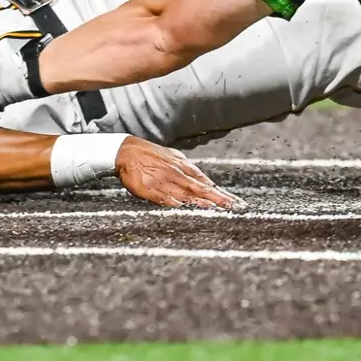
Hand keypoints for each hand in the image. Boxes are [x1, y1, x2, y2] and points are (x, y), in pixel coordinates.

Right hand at [114, 138, 241, 209]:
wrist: (126, 152)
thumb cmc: (152, 155)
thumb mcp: (173, 157)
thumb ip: (188, 170)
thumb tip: (204, 181)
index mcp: (182, 166)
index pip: (205, 182)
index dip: (219, 192)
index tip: (233, 201)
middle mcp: (175, 173)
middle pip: (199, 188)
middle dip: (216, 197)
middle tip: (231, 205)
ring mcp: (162, 181)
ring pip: (185, 193)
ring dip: (200, 202)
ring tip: (215, 208)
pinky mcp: (149, 188)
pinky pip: (164, 198)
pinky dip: (175, 203)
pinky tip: (185, 207)